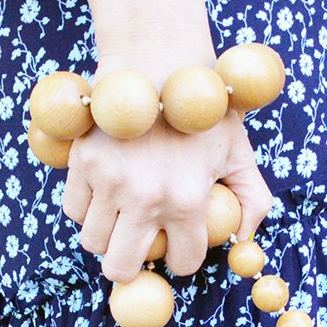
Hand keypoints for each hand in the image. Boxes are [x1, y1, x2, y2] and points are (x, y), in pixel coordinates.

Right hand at [72, 0, 272, 283]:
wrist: (159, 58)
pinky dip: (86, 207)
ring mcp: (109, 180)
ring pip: (92, 241)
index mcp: (187, 200)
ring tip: (121, 214)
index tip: (179, 243)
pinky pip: (73, 208)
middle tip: (137, 246)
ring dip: (107, 235)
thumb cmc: (202, 110)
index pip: (181, 262)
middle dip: (130, 264)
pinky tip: (104, 192)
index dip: (183, 256)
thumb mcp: (239, 150)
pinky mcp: (82, 161)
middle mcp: (144, 197)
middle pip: (119, 268)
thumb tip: (244, 238)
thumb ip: (253, 197)